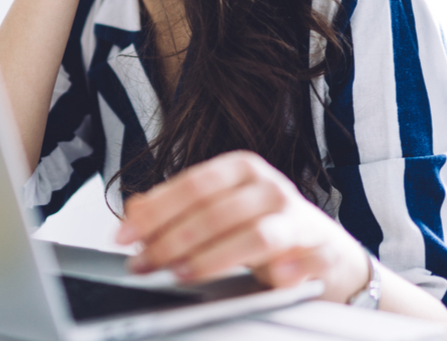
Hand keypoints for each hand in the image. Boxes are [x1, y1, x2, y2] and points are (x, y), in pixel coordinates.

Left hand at [115, 151, 372, 302]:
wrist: (321, 245)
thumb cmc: (262, 223)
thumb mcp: (217, 208)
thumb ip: (175, 207)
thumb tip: (133, 210)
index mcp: (241, 168)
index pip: (192, 185)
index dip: (155, 211)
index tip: (124, 235)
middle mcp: (269, 187)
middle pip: (215, 212)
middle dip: (172, 241)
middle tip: (145, 263)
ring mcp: (298, 218)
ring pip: (255, 235)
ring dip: (214, 258)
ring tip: (182, 274)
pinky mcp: (322, 249)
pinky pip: (309, 260)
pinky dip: (291, 269)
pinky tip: (274, 277)